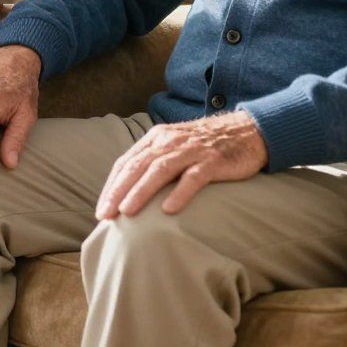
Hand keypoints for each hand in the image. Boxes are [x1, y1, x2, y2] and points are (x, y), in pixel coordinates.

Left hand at [96, 111, 268, 218]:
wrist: (246, 131)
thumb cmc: (205, 145)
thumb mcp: (174, 146)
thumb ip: (153, 161)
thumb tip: (128, 192)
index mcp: (156, 137)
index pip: (126, 161)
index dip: (111, 185)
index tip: (101, 210)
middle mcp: (169, 141)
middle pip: (138, 166)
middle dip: (118, 191)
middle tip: (104, 215)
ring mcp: (191, 150)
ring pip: (160, 170)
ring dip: (141, 191)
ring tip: (127, 212)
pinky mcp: (212, 161)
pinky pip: (193, 177)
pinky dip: (179, 193)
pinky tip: (168, 210)